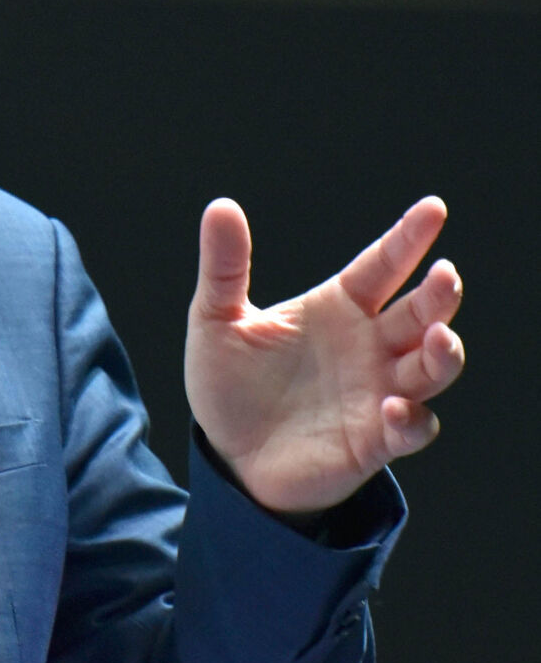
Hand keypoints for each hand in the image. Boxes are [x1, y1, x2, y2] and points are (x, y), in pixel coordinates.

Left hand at [184, 196, 463, 514]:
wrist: (226, 456)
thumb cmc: (230, 383)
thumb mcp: (216, 320)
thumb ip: (224, 266)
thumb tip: (220, 205)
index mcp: (338, 308)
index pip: (382, 266)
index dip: (408, 238)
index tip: (433, 208)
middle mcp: (369, 346)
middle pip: (421, 314)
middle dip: (439, 296)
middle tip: (445, 275)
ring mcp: (377, 393)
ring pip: (431, 368)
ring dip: (443, 354)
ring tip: (438, 338)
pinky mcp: (374, 441)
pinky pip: (411, 428)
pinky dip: (411, 418)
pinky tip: (393, 407)